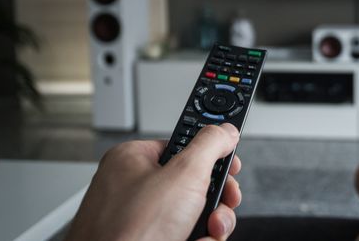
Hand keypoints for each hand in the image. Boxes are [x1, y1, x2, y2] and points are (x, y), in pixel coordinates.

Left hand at [66, 123, 242, 240]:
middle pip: (193, 183)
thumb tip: (225, 130)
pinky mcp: (144, 240)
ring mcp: (137, 218)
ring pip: (192, 213)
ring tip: (209, 231)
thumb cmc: (127, 231)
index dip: (212, 155)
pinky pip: (182, 233)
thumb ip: (209, 144)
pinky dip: (196, 240)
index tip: (231, 162)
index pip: (183, 145)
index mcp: (133, 160)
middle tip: (223, 203)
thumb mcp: (183, 174)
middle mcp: (132, 187)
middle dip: (216, 199)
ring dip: (211, 224)